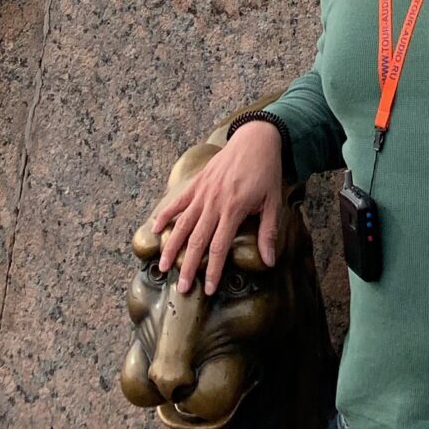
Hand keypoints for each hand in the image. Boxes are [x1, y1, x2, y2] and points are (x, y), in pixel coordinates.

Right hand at [150, 121, 283, 293]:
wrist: (256, 138)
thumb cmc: (266, 171)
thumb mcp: (273, 201)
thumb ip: (268, 232)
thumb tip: (269, 261)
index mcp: (233, 209)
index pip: (219, 247)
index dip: (213, 271)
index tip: (208, 290)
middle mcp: (214, 202)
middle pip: (196, 240)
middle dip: (188, 266)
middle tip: (181, 288)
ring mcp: (203, 192)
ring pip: (182, 224)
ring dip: (171, 246)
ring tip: (162, 267)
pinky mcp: (197, 182)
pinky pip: (178, 201)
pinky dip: (165, 214)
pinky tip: (155, 228)